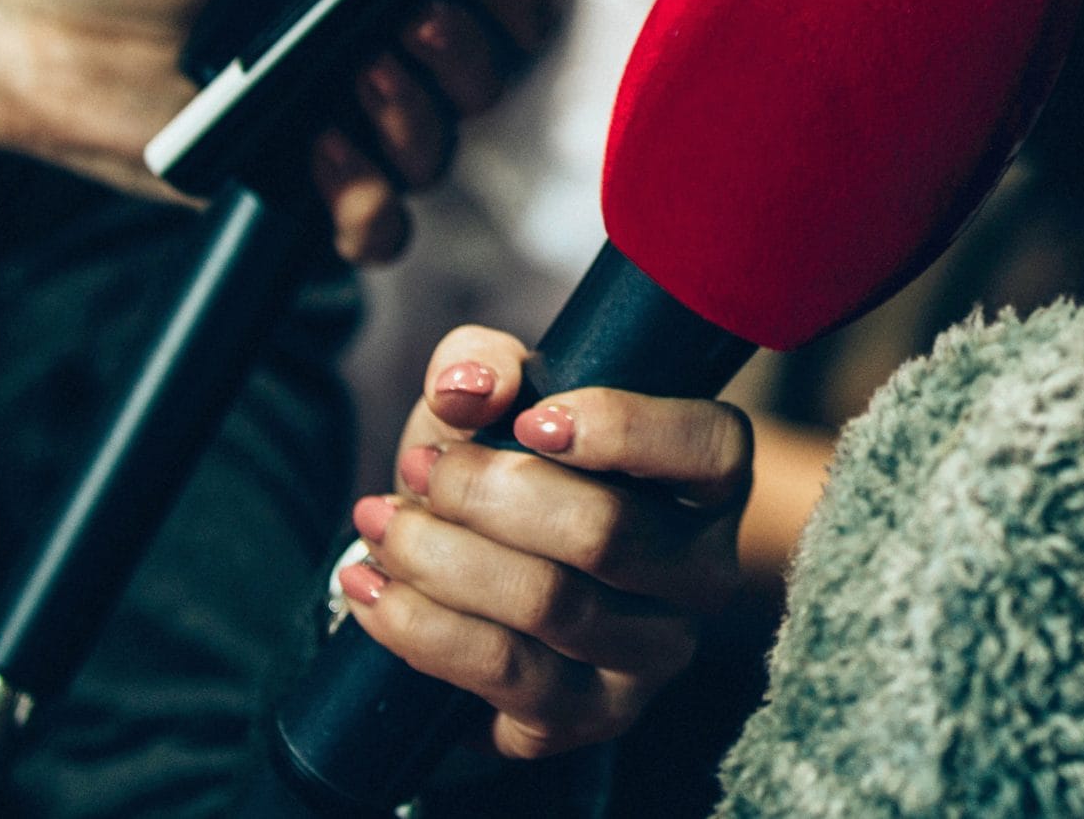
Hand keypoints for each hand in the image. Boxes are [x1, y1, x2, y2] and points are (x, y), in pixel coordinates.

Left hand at [0, 0, 558, 260]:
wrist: (25, 26)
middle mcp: (380, 46)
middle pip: (487, 76)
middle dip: (465, 54)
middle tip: (410, 21)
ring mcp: (342, 120)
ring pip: (438, 150)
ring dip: (414, 122)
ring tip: (350, 82)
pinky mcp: (293, 184)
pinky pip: (376, 227)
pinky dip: (372, 212)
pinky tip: (326, 167)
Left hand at [341, 324, 753, 757]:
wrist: (472, 582)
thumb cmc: (507, 471)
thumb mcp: (495, 401)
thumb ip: (484, 366)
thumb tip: (470, 389)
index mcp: (710, 482)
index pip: (708, 449)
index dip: (622, 431)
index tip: (531, 421)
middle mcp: (705, 575)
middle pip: (605, 532)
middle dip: (488, 493)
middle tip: (419, 470)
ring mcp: (654, 656)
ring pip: (549, 604)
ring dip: (442, 558)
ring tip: (381, 526)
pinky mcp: (589, 717)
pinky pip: (503, 672)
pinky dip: (421, 624)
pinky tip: (373, 588)